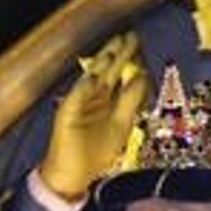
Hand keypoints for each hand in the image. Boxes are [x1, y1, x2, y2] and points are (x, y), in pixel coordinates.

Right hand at [39, 32, 150, 199]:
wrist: (74, 174)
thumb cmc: (96, 153)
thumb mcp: (121, 124)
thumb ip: (131, 101)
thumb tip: (143, 78)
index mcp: (108, 100)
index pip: (121, 76)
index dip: (131, 63)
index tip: (141, 48)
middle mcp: (94, 97)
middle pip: (108, 72)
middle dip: (119, 55)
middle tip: (131, 36)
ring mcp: (80, 103)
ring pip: (92, 78)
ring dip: (101, 64)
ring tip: (113, 47)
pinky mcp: (67, 113)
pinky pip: (76, 96)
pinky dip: (84, 86)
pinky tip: (92, 76)